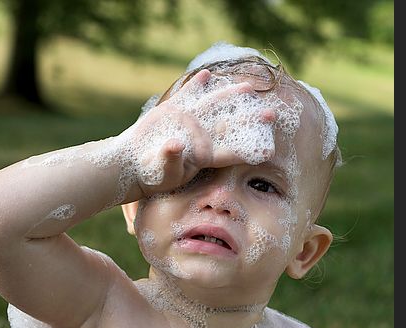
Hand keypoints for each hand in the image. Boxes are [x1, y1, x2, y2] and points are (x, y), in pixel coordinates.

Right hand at [129, 70, 275, 194]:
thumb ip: (170, 158)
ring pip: (213, 107)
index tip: (268, 149)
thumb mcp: (162, 169)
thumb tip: (176, 144)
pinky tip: (207, 74)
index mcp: (202, 154)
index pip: (230, 151)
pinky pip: (187, 97)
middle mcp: (200, 138)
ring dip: (230, 96)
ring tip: (248, 87)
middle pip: (229, 126)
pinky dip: (195, 86)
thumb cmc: (150, 174)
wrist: (132, 165)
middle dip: (250, 119)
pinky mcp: (172, 114)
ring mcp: (188, 124)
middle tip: (273, 113)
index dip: (248, 150)